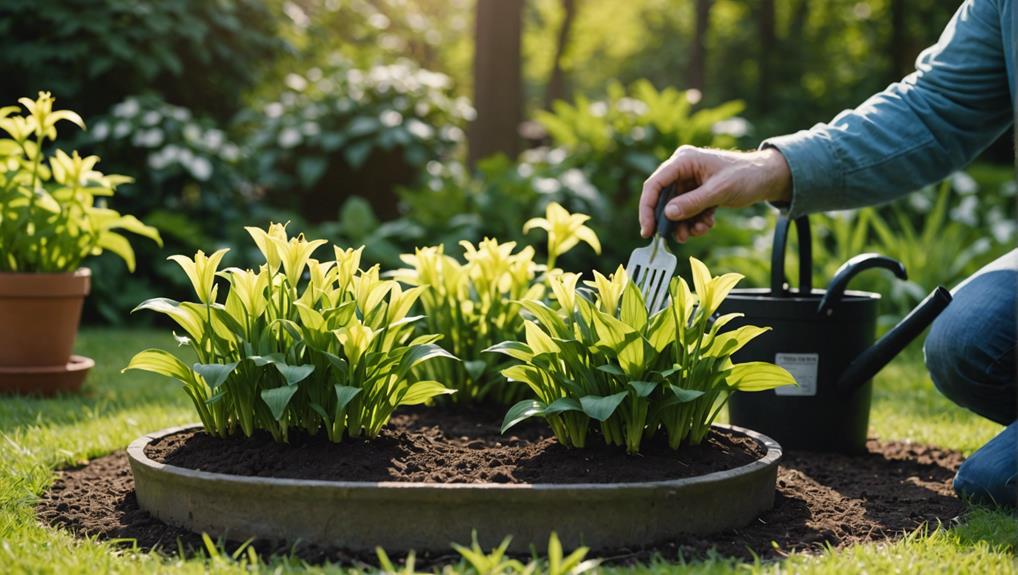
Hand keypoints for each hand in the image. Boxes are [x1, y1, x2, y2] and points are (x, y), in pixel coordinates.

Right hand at [639, 146, 792, 241]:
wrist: (767, 178)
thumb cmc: (746, 175)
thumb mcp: (719, 190)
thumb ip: (693, 202)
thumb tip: (668, 214)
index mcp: (684, 160)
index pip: (655, 184)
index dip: (647, 208)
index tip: (648, 231)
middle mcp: (682, 170)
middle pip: (663, 199)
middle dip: (671, 221)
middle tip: (679, 238)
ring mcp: (689, 182)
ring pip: (675, 209)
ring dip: (685, 224)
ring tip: (701, 230)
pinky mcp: (697, 192)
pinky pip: (688, 211)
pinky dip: (695, 221)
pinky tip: (708, 223)